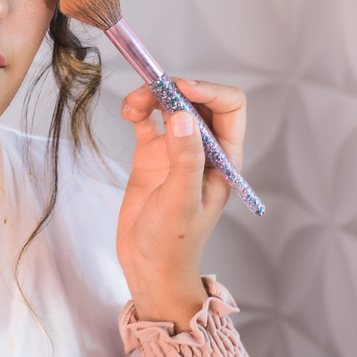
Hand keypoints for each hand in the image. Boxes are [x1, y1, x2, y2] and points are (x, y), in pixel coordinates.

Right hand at [115, 78, 245, 331]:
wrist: (148, 267)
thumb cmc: (172, 243)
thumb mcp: (181, 201)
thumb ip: (185, 159)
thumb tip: (183, 115)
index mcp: (223, 159)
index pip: (229, 108)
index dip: (208, 91)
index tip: (180, 89)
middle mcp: (203, 150)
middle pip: (196, 100)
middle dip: (174, 89)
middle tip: (149, 92)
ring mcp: (176, 151)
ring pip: (171, 105)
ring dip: (152, 96)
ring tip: (132, 104)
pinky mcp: (152, 155)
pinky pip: (149, 120)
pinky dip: (138, 109)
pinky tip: (128, 112)